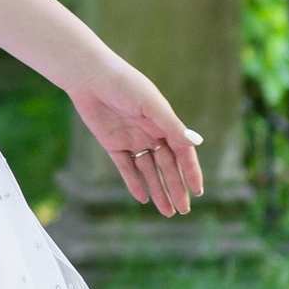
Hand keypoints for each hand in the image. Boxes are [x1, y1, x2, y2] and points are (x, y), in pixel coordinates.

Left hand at [72, 62, 204, 220]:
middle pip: (167, 166)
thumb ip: (172, 126)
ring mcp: (132, 139)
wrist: (89, 77)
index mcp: (164, 122)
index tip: (198, 191)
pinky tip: (143, 198)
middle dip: (176, 187)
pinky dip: (134, 182)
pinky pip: (126, 167)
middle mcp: (150, 132)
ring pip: (148, 170)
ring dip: (158, 189)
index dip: (191, 172)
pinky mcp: (113, 143)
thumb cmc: (124, 84)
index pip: (182, 152)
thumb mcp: (150, 105)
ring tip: (166, 212)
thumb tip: (197, 142)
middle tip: (183, 210)